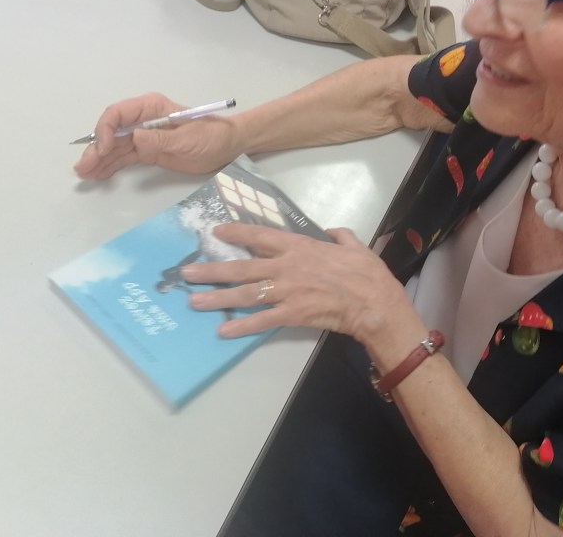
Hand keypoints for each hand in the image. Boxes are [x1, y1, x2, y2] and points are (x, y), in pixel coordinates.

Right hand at [73, 93, 240, 179]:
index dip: (106, 130)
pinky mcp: (147, 151)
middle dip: (97, 148)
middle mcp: (143, 119)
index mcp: (151, 108)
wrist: (227, 146)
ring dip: (99, 159)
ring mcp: (143, 136)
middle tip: (84, 166)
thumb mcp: (187, 139)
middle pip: (112, 132)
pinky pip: (124, 157)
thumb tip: (135, 138)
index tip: (105, 148)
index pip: (119, 114)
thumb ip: (161, 139)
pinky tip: (98, 174)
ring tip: (84, 173)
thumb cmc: (211, 136)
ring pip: (114, 147)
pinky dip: (110, 165)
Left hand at [180, 223, 411, 342]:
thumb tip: (332, 231)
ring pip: (245, 294)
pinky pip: (261, 320)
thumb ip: (339, 236)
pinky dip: (241, 326)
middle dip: (212, 270)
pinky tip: (223, 330)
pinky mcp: (292, 314)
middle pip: (242, 268)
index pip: (260, 237)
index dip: (236, 234)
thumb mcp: (354, 245)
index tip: (216, 232)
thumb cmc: (366, 272)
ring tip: (194, 302)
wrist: (374, 302)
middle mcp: (286, 267)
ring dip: (218, 298)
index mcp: (299, 247)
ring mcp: (287, 292)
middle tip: (188, 273)